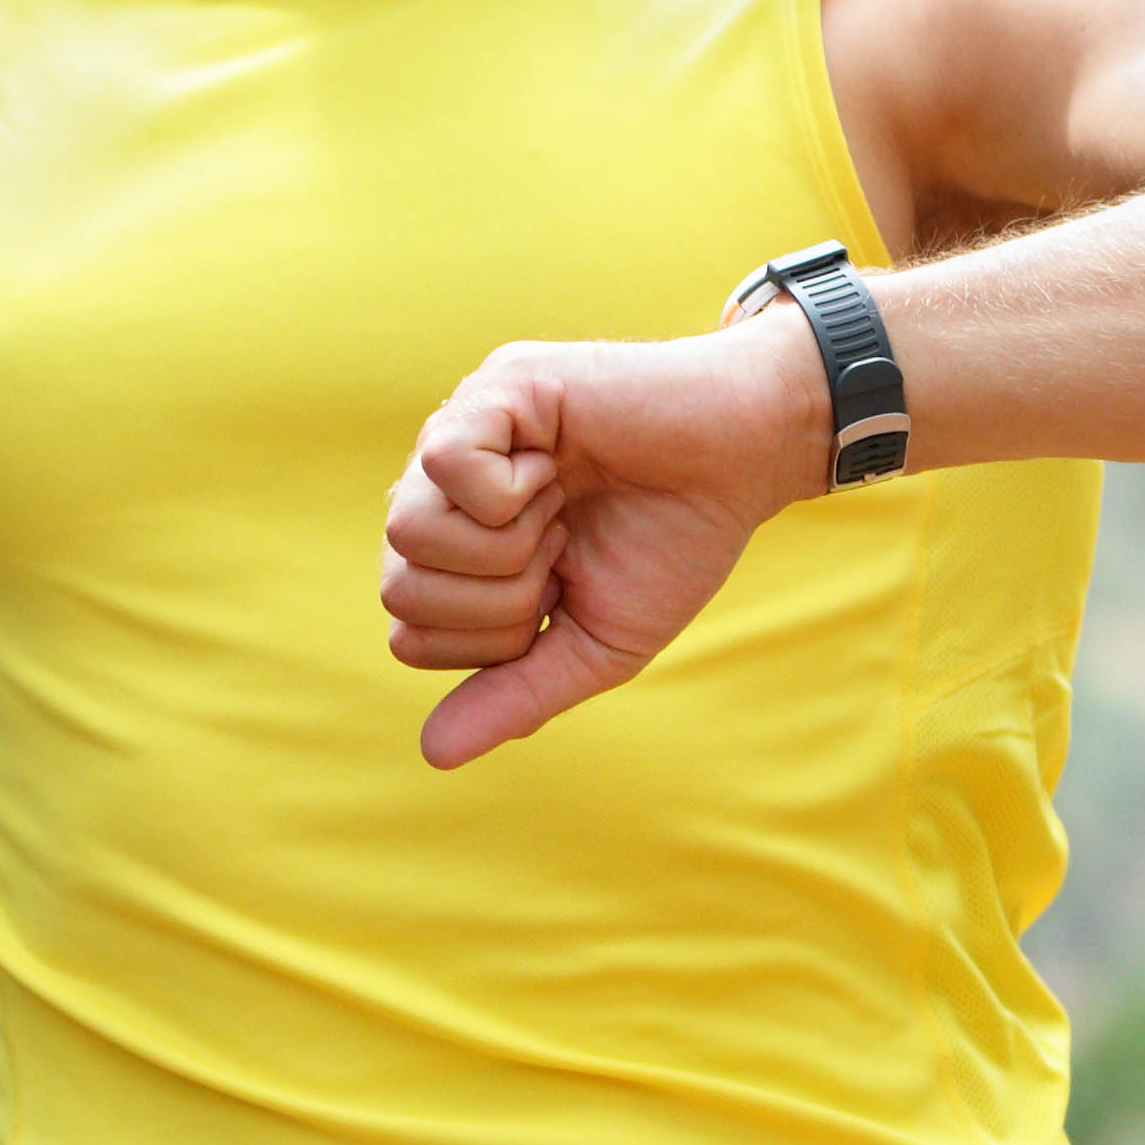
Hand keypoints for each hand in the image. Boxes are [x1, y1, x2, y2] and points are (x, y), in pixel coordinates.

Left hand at [379, 312, 822, 767]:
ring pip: (409, 530)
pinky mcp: (490, 390)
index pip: (410, 635)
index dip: (493, 640)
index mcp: (460, 558)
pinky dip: (508, 490)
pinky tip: (552, 468)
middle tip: (562, 553)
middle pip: (400, 588)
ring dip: (505, 546)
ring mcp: (459, 438)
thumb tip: (432, 754)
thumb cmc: (672, 546)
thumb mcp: (595, 646)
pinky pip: (445, 463)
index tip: (560, 595)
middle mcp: (442, 497)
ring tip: (558, 511)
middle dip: (500, 599)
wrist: (744, 459)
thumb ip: (516, 696)